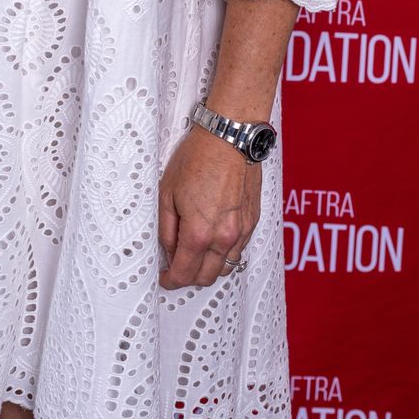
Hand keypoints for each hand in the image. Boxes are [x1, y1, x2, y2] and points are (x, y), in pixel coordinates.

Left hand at [158, 124, 261, 289]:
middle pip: (207, 278)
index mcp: (199, 232)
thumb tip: (169, 250)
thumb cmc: (197, 158)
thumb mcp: (167, 193)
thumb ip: (167, 229)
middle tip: (177, 267)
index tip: (165, 279)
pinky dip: (225, 252)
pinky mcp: (253, 221)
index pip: (184, 273)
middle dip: (190, 278)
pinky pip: (239, 249)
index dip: (171, 280)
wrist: (230, 137)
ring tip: (196, 254)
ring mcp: (241, 231)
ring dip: (210, 268)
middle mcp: (223, 237)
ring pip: (226, 267)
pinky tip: (214, 239)